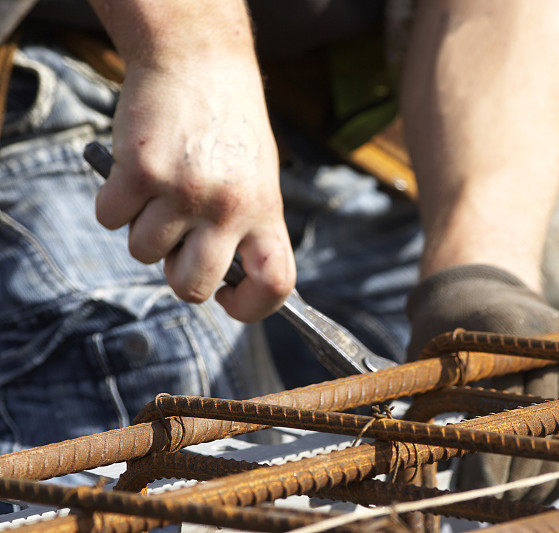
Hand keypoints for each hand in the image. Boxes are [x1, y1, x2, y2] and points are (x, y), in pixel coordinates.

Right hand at [96, 56, 294, 321]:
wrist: (198, 61)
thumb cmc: (229, 126)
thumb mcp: (257, 178)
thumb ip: (244, 227)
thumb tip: (217, 280)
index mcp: (266, 210)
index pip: (276, 283)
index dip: (252, 307)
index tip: (229, 298)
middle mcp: (229, 207)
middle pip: (193, 287)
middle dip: (177, 276)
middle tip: (177, 245)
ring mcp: (184, 191)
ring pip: (142, 253)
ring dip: (142, 229)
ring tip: (160, 189)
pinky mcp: (139, 171)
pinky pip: (110, 219)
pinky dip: (113, 202)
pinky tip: (133, 172)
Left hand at [406, 264, 558, 502]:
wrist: (480, 287)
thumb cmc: (443, 330)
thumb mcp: (430, 359)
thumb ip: (434, 403)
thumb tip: (437, 469)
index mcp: (510, 339)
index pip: (506, 417)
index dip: (487, 463)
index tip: (467, 491)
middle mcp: (552, 347)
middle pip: (541, 430)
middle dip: (515, 476)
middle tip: (489, 500)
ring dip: (544, 473)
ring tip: (515, 497)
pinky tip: (542, 482)